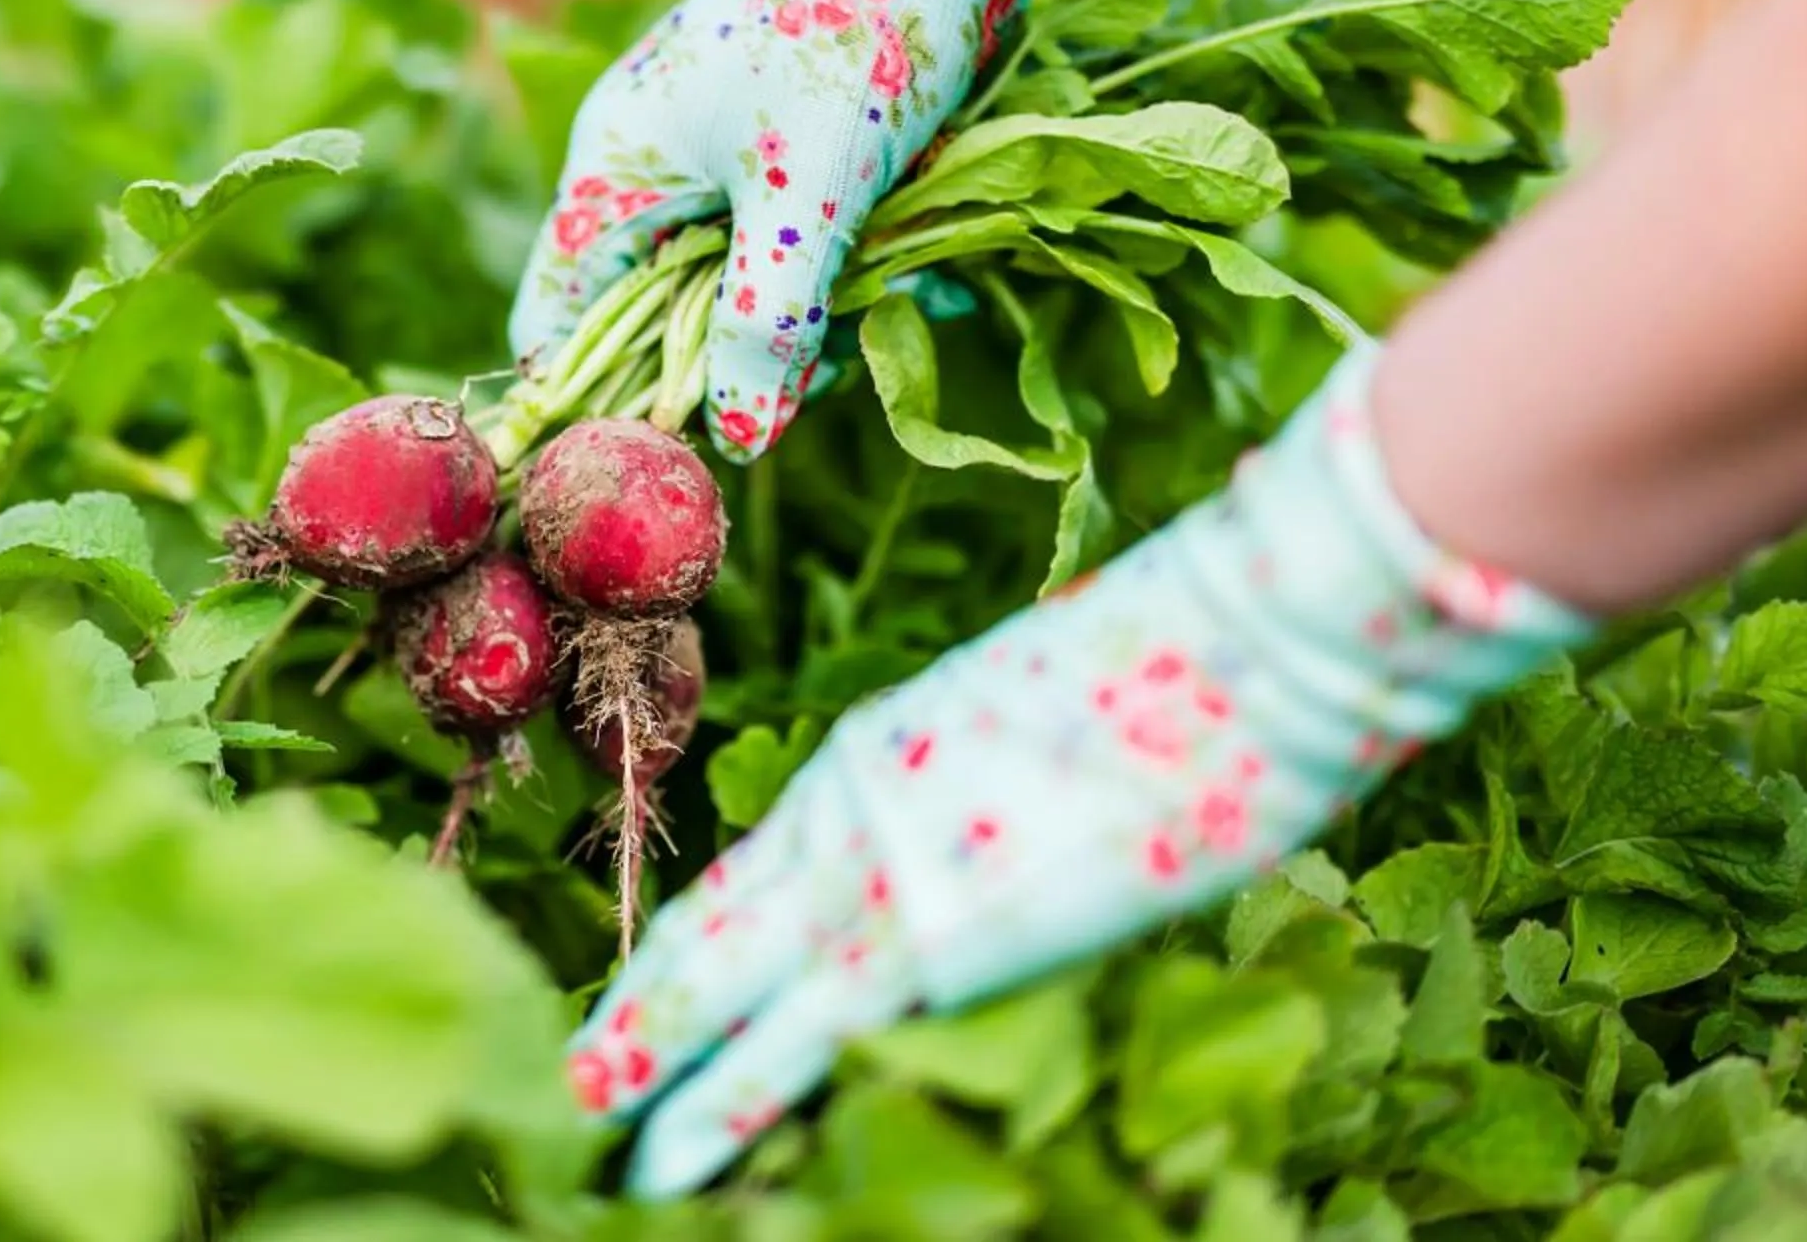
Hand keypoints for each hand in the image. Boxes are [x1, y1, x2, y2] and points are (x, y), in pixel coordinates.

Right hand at [510, 0, 1139, 460]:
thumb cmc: (859, 31)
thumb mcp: (810, 198)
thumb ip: (762, 323)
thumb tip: (735, 438)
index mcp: (614, 166)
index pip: (556, 324)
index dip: (597, 401)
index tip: (673, 460)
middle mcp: (649, 157)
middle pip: (655, 314)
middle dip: (736, 354)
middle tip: (818, 369)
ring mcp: (720, 142)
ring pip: (739, 279)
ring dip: (809, 305)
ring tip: (885, 282)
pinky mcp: (790, 132)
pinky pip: (797, 232)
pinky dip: (847, 254)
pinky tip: (913, 247)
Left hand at [567, 344, 1589, 1198]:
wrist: (1235, 649)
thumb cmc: (1184, 685)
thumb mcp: (1054, 736)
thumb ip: (994, 798)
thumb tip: (1006, 844)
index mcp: (870, 757)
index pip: (750, 875)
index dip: (690, 945)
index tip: (644, 992)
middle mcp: (843, 810)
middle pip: (709, 931)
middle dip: (637, 1014)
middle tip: (570, 1080)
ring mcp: (872, 870)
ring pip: (715, 988)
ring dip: (648, 1067)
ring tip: (581, 1123)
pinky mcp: (919, 937)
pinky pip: (785, 1042)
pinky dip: (712, 1105)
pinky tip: (660, 1157)